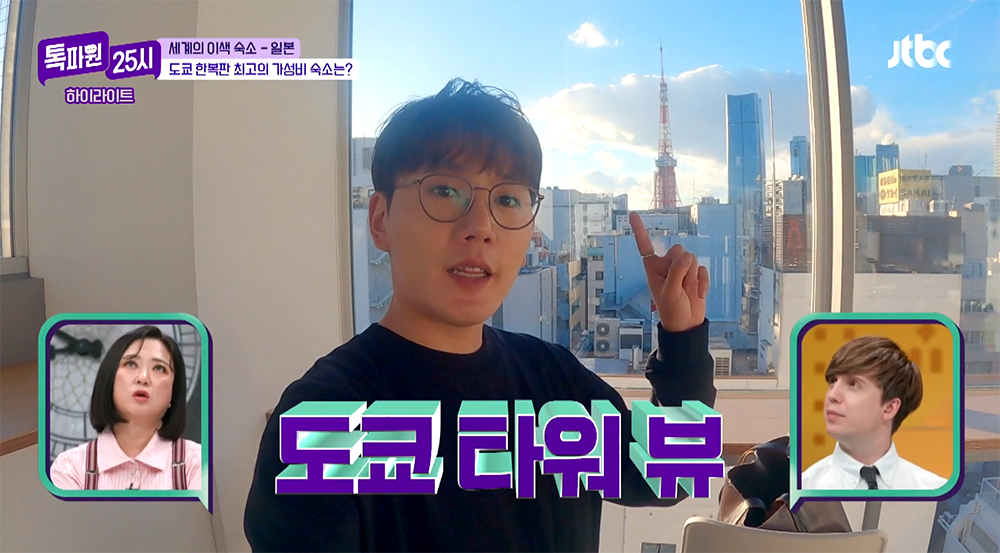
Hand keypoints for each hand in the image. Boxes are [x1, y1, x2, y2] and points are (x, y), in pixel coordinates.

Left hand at [629, 211, 708, 332]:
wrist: (687, 324)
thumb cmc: (672, 310)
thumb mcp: (670, 292)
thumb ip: (677, 272)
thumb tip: (686, 255)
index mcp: (653, 267)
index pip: (645, 245)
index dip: (639, 230)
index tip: (632, 213)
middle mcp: (667, 265)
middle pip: (678, 249)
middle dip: (682, 265)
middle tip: (679, 284)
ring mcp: (682, 269)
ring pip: (692, 258)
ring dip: (692, 276)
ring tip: (686, 290)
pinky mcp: (695, 274)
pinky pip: (703, 269)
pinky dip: (702, 282)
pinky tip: (698, 293)